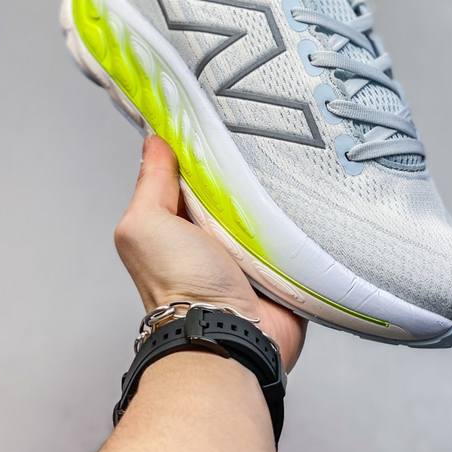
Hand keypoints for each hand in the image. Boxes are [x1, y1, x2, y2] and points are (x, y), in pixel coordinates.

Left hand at [114, 135, 306, 370]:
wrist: (230, 335)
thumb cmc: (181, 286)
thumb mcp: (146, 224)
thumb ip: (151, 183)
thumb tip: (154, 142)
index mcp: (177, 222)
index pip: (191, 171)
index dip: (201, 145)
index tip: (216, 115)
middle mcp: (213, 234)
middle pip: (233, 183)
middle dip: (244, 163)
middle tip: (259, 134)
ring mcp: (250, 248)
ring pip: (267, 202)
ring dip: (275, 188)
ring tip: (287, 158)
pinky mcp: (282, 261)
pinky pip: (294, 227)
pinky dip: (298, 214)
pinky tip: (305, 191)